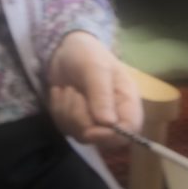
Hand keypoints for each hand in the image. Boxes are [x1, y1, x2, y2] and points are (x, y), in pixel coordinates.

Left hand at [47, 31, 142, 146]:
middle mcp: (114, 115)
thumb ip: (101, 94)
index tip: (90, 129)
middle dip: (81, 119)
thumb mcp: (95, 68)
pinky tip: (60, 93)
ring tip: (68, 89)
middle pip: (102, 139)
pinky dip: (58, 110)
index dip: (111, 135)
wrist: (64, 49)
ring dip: (67, 111)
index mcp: (127, 101)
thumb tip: (108, 124)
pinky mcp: (77, 121)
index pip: (130, 130)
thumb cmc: (86, 54)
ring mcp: (95, 120)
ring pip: (80, 135)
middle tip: (74, 93)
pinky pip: (65, 128)